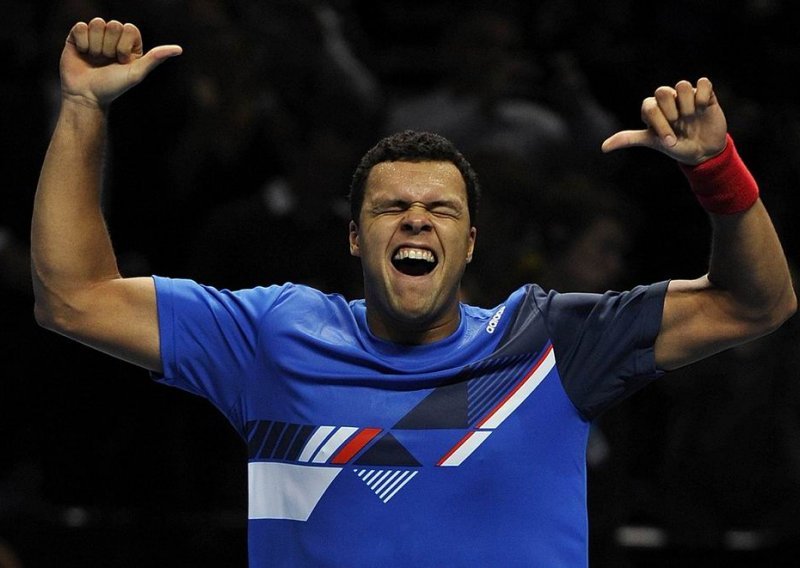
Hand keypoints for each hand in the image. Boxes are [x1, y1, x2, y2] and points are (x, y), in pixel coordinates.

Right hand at [60, 17, 181, 108]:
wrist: (86, 96)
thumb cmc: (113, 87)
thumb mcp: (136, 73)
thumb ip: (156, 58)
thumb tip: (179, 49)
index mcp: (129, 44)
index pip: (129, 28)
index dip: (124, 45)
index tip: (121, 61)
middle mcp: (112, 38)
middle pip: (113, 24)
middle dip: (110, 46)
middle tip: (107, 61)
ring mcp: (94, 36)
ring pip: (97, 23)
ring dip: (96, 45)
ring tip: (95, 59)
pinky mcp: (77, 37)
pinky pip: (81, 27)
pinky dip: (82, 43)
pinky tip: (83, 54)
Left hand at [601, 77, 727, 164]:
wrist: (702, 152)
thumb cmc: (675, 145)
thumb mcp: (652, 142)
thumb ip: (630, 139)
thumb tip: (603, 148)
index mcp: (653, 108)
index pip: (649, 106)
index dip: (659, 123)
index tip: (668, 140)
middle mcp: (669, 99)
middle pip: (662, 91)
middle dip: (671, 112)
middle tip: (678, 124)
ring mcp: (686, 96)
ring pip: (682, 85)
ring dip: (688, 105)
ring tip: (692, 117)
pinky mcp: (706, 94)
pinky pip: (703, 82)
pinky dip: (703, 96)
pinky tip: (703, 109)